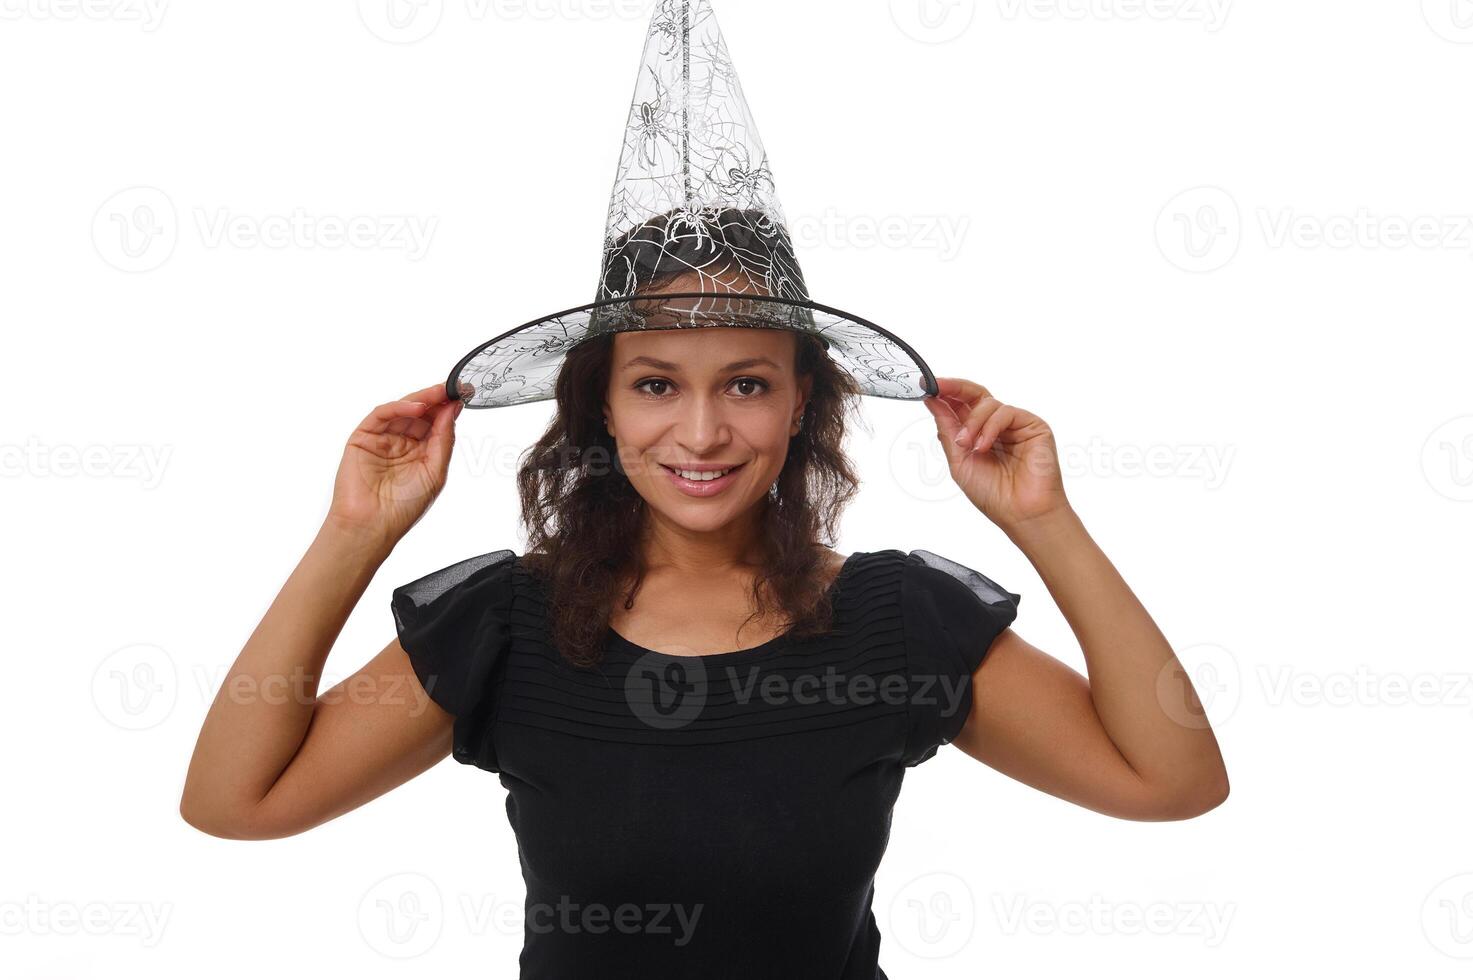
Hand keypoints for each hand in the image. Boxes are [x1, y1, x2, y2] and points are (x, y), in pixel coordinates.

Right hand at [326, 383, 462, 545]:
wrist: (372, 526)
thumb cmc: (402, 508)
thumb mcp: (435, 471)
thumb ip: (443, 440)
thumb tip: (452, 410)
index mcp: (420, 452)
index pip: (436, 423)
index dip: (449, 408)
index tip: (465, 394)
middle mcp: (401, 443)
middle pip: (420, 413)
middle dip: (438, 399)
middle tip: (454, 388)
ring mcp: (382, 439)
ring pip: (402, 410)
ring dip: (421, 399)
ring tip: (439, 393)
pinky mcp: (363, 438)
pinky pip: (381, 415)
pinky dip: (399, 408)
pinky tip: (417, 408)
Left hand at [922, 377, 1069, 532]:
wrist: (1020, 514)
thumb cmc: (994, 495)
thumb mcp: (959, 461)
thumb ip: (947, 430)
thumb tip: (932, 402)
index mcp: (978, 435)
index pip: (960, 406)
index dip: (944, 394)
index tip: (926, 387)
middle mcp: (996, 427)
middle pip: (975, 395)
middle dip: (954, 388)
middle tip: (936, 386)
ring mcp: (1015, 425)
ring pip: (988, 403)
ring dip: (971, 422)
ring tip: (966, 445)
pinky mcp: (1033, 425)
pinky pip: (1006, 412)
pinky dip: (990, 427)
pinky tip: (983, 446)